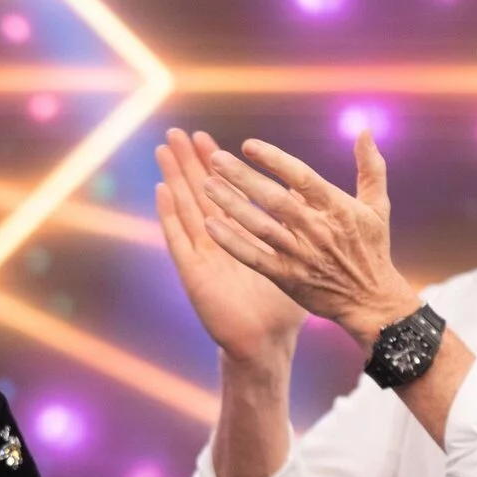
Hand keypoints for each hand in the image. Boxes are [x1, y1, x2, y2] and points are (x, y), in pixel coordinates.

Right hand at [156, 128, 306, 365]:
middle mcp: (219, 241)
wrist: (266, 344)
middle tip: (178, 132)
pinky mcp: (194, 273)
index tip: (209, 138)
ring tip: (163, 151)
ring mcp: (204, 255)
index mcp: (243, 236)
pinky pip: (179, 240)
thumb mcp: (299, 261)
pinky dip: (169, 216)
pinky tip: (162, 192)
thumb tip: (314, 199)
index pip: (227, 192)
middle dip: (190, 162)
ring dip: (174, 179)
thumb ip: (306, 228)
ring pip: (186, 208)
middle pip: (201, 192)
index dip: (217, 165)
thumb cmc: (282, 310)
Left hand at [197, 131, 419, 349]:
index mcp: (336, 208)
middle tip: (215, 158)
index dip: (275, 160)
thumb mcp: (377, 207)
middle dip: (243, 177)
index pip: (302, 177)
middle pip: (274, 199)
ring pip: (260, 226)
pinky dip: (231, 242)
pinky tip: (209, 225)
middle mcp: (317, 229)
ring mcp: (300, 255)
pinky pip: (254, 257)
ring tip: (207, 185)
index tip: (248, 145)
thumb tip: (364, 131)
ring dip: (232, 205)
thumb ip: (370, 167)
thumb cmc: (371, 248)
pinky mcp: (287, 278)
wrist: (371, 301)